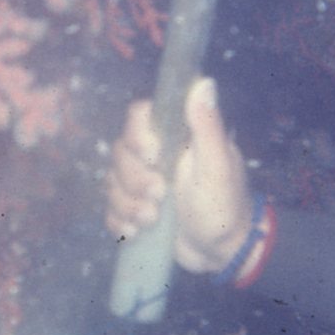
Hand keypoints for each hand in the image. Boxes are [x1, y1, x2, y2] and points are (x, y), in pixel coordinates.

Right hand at [105, 77, 255, 273]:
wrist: (221, 253)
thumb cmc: (224, 206)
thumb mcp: (218, 166)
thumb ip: (207, 125)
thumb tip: (203, 81)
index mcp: (175, 136)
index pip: (138, 115)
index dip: (137, 137)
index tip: (153, 158)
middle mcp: (155, 154)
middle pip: (119, 152)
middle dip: (135, 181)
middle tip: (161, 197)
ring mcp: (141, 181)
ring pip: (110, 182)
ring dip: (128, 205)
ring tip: (153, 219)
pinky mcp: (134, 206)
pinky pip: (109, 208)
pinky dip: (119, 222)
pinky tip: (138, 232)